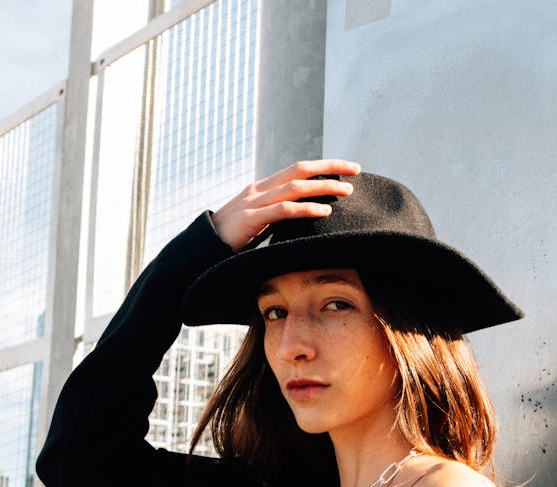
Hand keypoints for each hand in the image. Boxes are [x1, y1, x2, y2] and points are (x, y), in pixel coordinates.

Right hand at [212, 159, 360, 250]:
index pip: (296, 170)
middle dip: (329, 168)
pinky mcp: (250, 220)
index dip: (321, 167)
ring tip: (346, 191)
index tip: (345, 169)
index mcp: (260, 188)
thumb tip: (298, 219)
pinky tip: (324, 211)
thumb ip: (274, 217)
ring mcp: (253, 203)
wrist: (200, 249)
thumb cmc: (229, 240)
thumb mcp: (256, 224)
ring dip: (323, 187)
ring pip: (295, 187)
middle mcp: (258, 189)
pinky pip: (283, 210)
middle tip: (355, 170)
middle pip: (299, 170)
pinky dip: (306, 209)